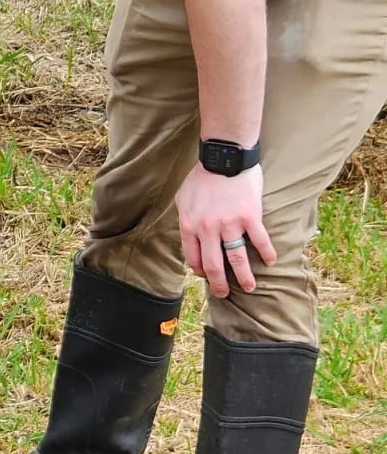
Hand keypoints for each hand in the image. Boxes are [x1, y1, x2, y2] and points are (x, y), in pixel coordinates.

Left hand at [175, 162, 275, 298]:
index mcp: (189, 225)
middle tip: (224, 294)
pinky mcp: (250, 217)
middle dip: (219, 284)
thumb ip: (186, 220)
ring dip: (244, 277)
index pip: (192, 258)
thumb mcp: (183, 199)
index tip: (206, 276)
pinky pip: (260, 241)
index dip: (199, 271)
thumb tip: (189, 237)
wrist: (224, 159)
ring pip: (237, 259)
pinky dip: (267, 253)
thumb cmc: (201, 178)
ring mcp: (229, 225)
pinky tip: (271, 261)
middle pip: (214, 265)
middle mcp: (207, 229)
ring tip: (249, 287)